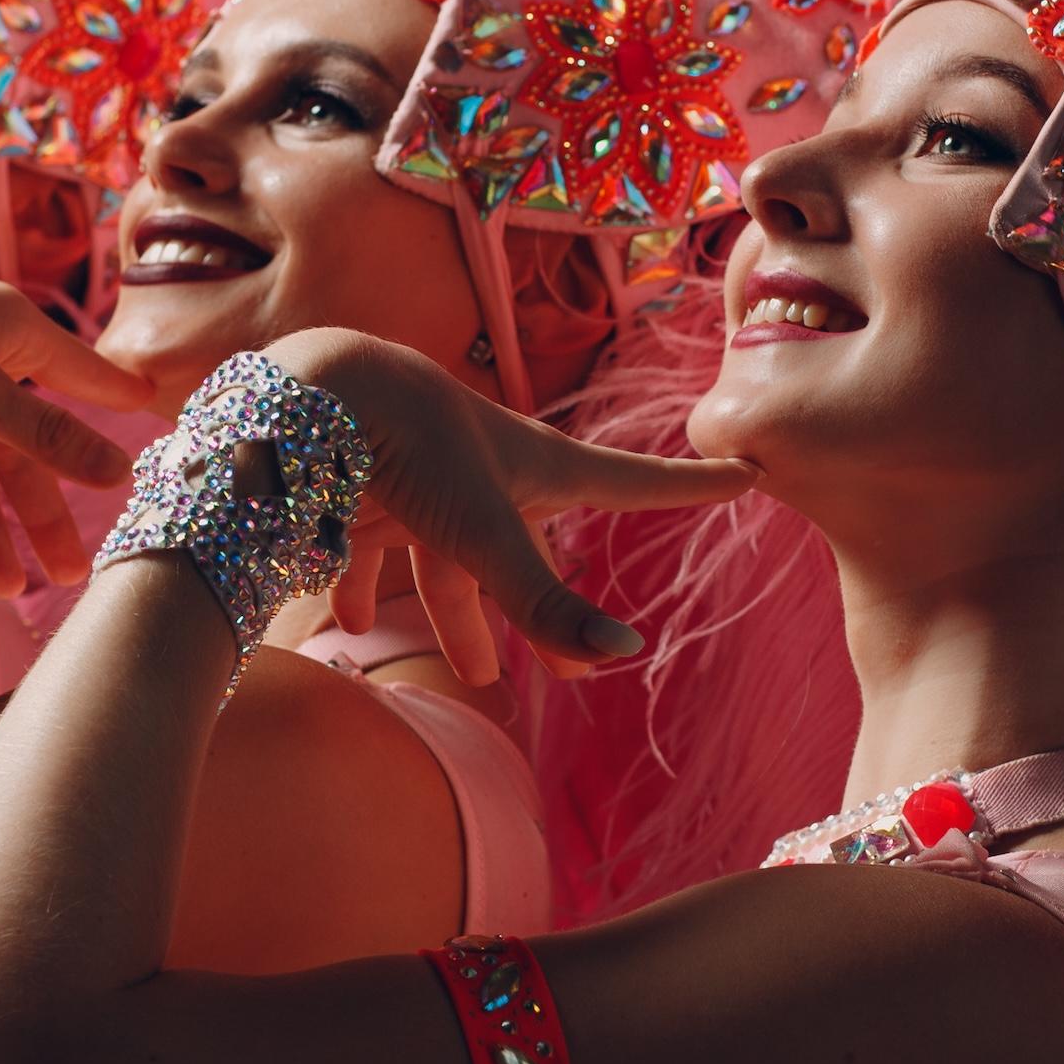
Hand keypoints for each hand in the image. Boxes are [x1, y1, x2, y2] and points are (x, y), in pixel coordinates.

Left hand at [262, 328, 755, 683]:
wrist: (319, 393)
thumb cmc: (415, 449)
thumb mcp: (486, 535)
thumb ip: (542, 603)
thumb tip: (621, 654)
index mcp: (536, 466)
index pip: (632, 482)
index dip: (688, 486)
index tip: (745, 473)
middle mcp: (486, 471)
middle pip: (528, 551)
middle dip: (544, 608)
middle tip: (566, 669)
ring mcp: (425, 479)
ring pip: (450, 557)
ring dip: (458, 614)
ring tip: (470, 669)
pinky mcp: (366, 489)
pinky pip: (373, 546)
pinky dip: (369, 584)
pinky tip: (352, 623)